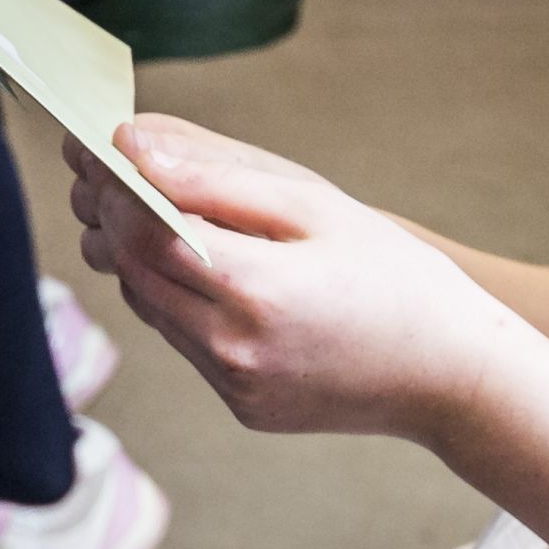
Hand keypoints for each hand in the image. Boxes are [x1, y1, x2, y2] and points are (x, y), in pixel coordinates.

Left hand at [64, 117, 514, 441]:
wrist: (456, 377)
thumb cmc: (396, 277)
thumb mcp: (316, 206)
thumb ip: (217, 177)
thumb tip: (132, 147)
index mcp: (255, 291)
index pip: (142, 229)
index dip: (111, 183)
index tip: (92, 143)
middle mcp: (233, 349)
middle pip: (133, 269)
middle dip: (107, 212)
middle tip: (95, 164)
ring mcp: (235, 385)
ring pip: (149, 306)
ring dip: (132, 254)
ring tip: (130, 201)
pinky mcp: (242, 406)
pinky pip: (182, 339)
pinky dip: (170, 293)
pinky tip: (182, 257)